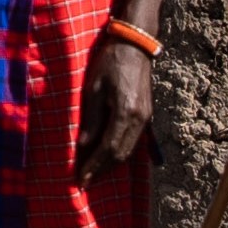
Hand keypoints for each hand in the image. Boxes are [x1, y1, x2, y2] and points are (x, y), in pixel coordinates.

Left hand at [78, 26, 154, 177]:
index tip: (81, 180)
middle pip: (121, 155)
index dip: (94, 167)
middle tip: (85, 182)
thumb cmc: (110, 63)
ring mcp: (146, 118)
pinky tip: (108, 156)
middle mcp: (139, 119)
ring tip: (94, 173)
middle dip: (102, 171)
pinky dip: (120, 152)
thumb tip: (83, 146)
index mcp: (125, 113)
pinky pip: (133, 141)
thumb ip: (91, 120)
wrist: (135, 46)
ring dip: (111, 165)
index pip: (108, 149)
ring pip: (129, 151)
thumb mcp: (93, 89)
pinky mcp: (146, 114)